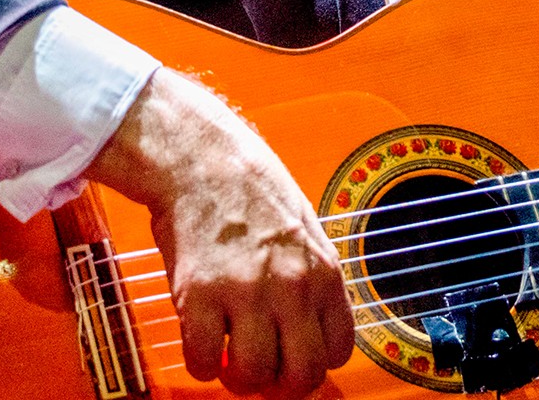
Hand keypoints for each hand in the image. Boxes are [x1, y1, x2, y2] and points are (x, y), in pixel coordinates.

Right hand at [84, 69, 355, 397]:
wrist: (205, 160)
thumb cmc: (254, 190)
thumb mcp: (307, 232)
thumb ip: (312, 282)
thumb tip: (311, 331)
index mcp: (323, 272)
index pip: (338, 350)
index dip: (313, 364)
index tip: (293, 360)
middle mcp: (292, 287)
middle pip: (300, 375)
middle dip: (279, 383)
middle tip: (261, 370)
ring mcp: (246, 293)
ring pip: (252, 375)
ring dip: (237, 377)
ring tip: (228, 356)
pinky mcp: (201, 295)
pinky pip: (204, 360)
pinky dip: (201, 363)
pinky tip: (202, 341)